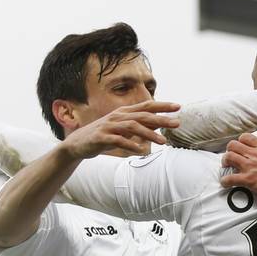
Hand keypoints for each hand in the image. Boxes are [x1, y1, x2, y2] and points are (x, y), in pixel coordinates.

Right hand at [61, 100, 180, 158]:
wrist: (78, 144)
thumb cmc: (105, 136)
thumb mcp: (124, 130)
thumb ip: (140, 127)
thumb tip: (159, 125)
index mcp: (124, 112)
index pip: (146, 106)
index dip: (162, 105)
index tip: (178, 106)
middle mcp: (118, 116)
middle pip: (143, 115)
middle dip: (161, 119)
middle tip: (177, 124)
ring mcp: (109, 126)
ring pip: (132, 127)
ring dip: (149, 134)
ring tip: (163, 142)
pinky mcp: (101, 137)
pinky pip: (118, 140)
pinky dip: (130, 145)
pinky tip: (141, 151)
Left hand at [221, 133, 256, 197]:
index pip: (246, 138)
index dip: (241, 142)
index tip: (241, 147)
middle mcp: (254, 154)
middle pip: (233, 145)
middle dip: (230, 150)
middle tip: (232, 156)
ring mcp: (250, 166)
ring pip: (228, 157)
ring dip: (225, 162)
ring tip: (226, 166)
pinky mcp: (249, 179)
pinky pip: (230, 179)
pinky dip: (225, 181)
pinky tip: (225, 183)